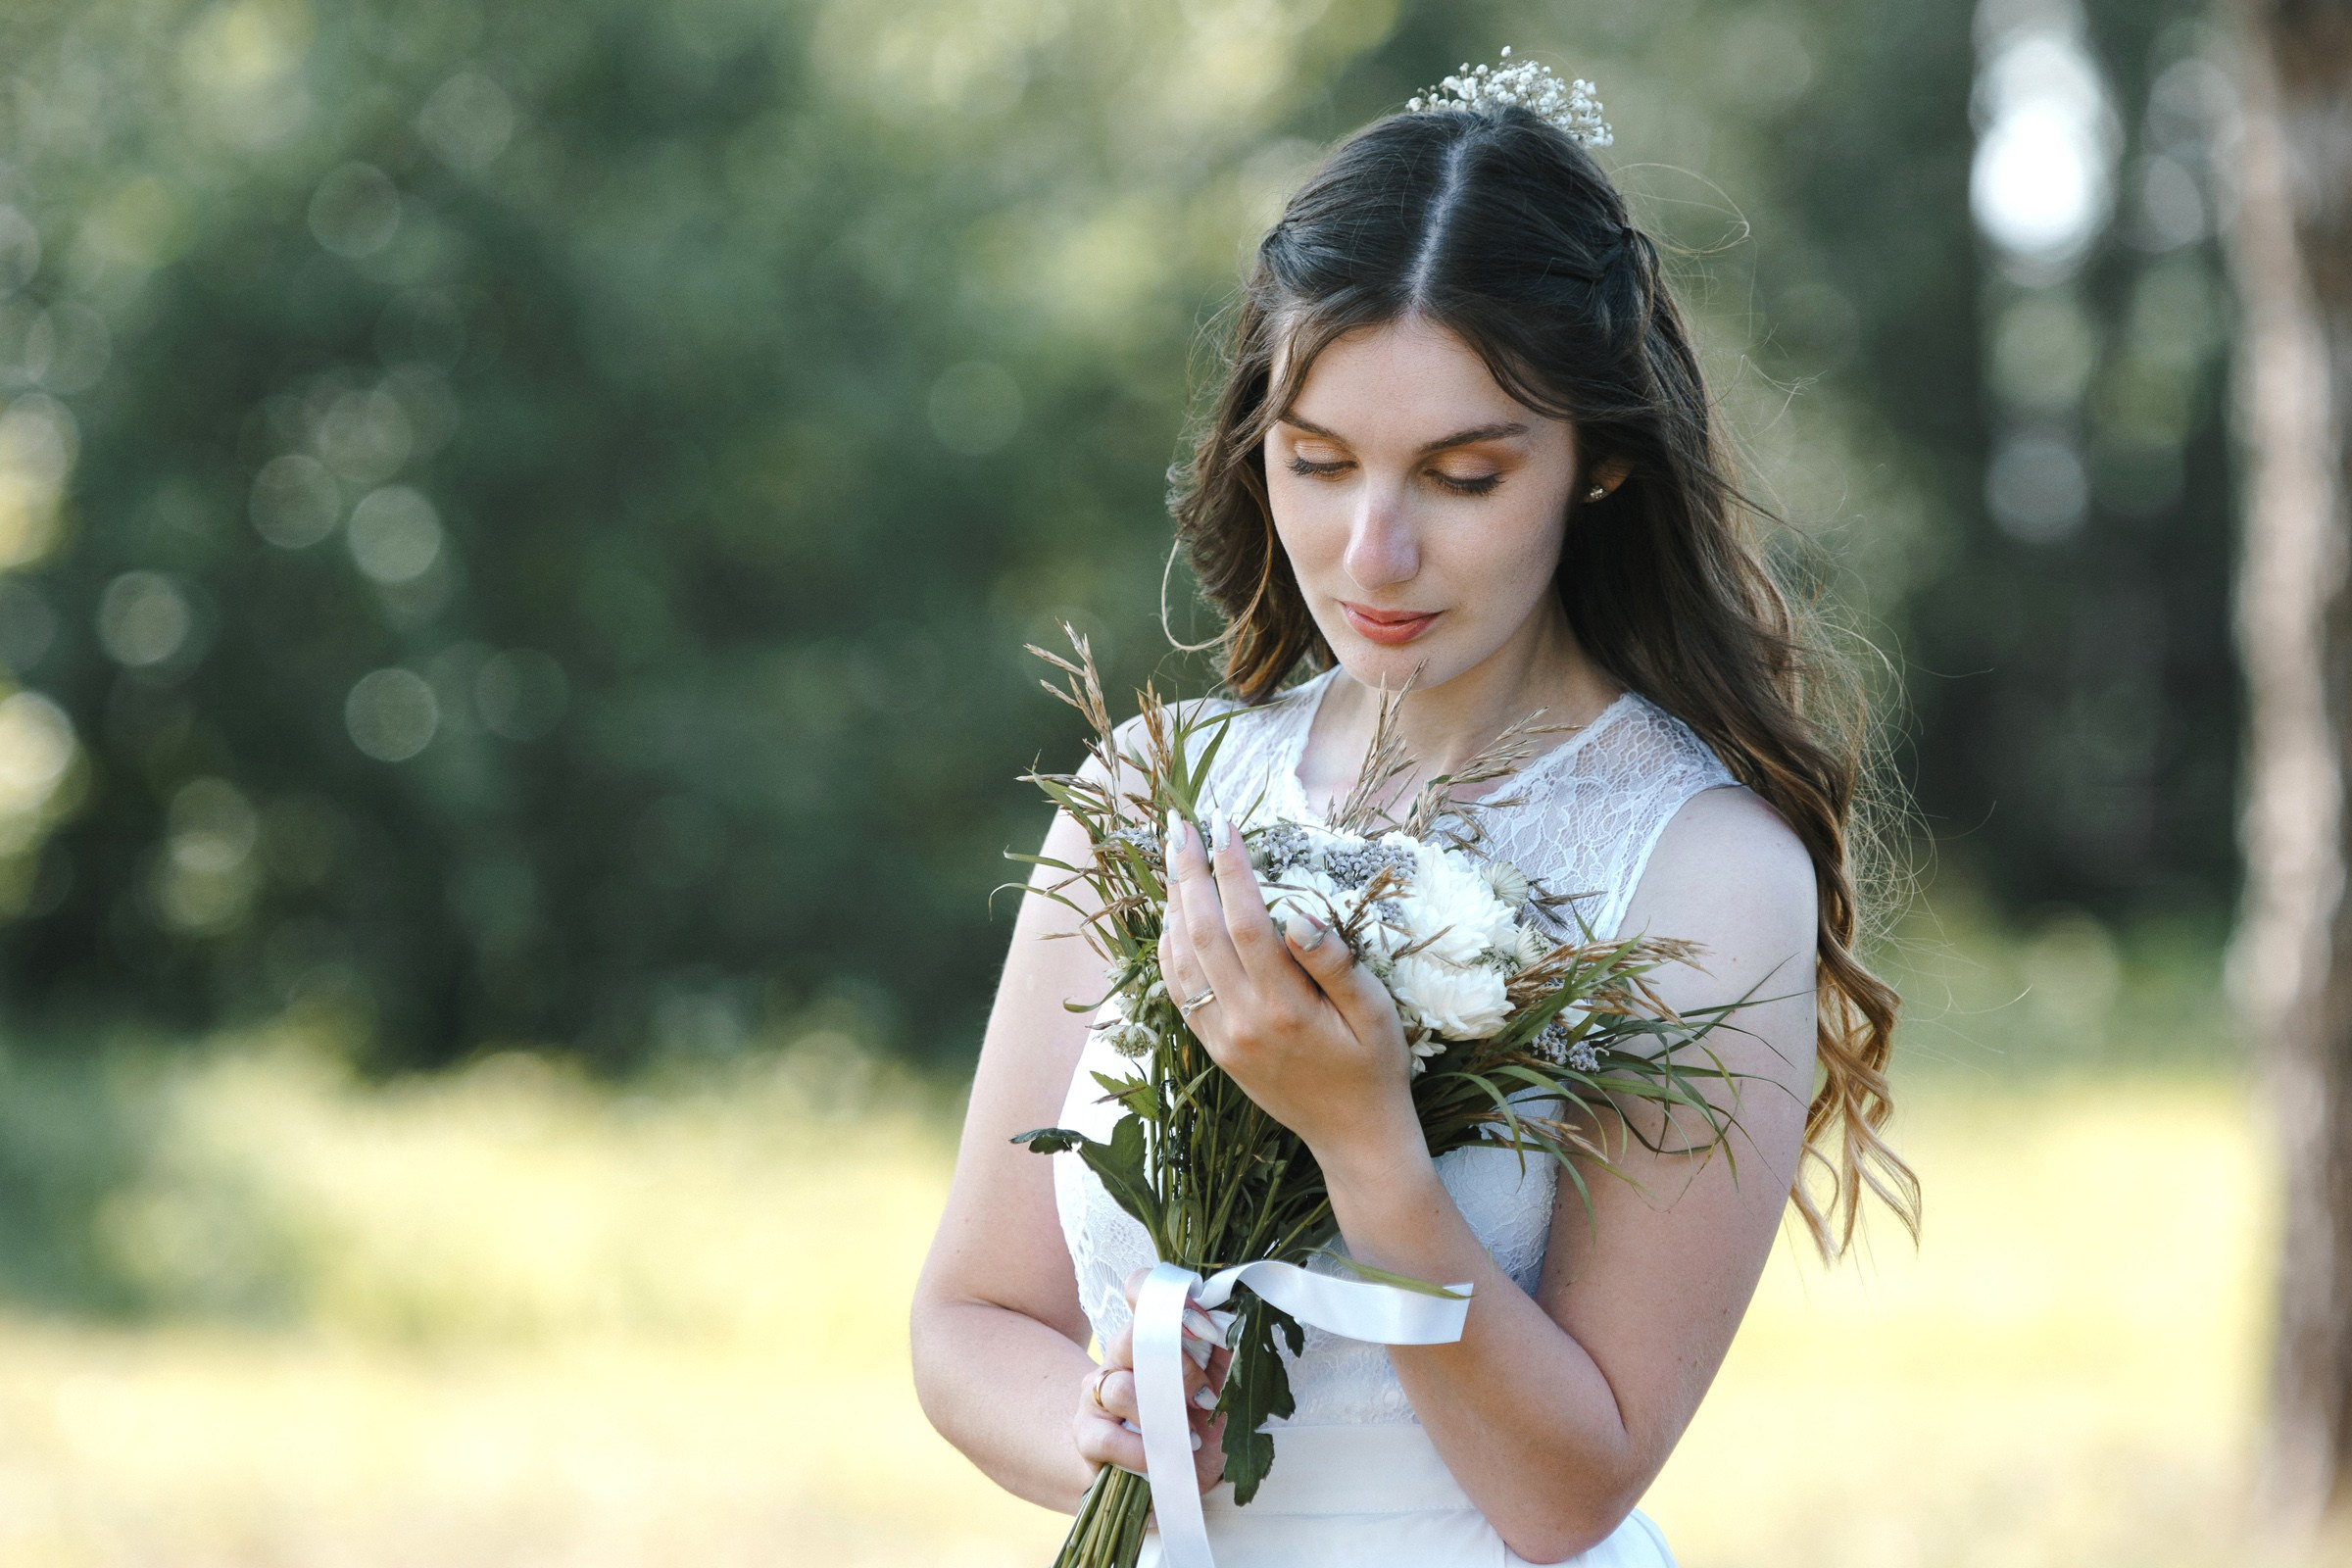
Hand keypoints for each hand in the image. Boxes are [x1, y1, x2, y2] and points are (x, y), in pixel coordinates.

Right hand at [1071, 1266, 1232, 1489]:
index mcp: (1148, 1335)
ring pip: (1121, 1387)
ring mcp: (1097, 1395)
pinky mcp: (1088, 1435)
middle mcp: (1118, 1358)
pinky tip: (1168, 1455)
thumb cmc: (1195, 1423)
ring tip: (1191, 1434)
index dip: (1167, 1297)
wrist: (1166, 1475)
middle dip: (1178, 1366)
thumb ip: (1225, 1354)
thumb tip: (1239, 1328)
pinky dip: (1143, 1449)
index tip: (1203, 1321)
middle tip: (1207, 1395)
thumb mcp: (1219, 1386)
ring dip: (1163, 1412)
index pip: (1139, 1290)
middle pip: (1132, 1337)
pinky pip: (1110, 1437)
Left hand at [1157, 808, 1421, 1165]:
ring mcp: (1222, 1038)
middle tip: (1180, 825)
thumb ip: (1335, 963)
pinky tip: (1173, 918)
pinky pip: (1178, 991)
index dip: (1231, 868)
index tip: (1223, 822)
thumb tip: (1297, 913)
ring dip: (1172, 905)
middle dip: (1188, 873)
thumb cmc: (1376, 1068)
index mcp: (1286, 1007)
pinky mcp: (1214, 1049)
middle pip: (1201, 932)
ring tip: (1173, 858)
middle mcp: (1243, 1022)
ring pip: (1181, 959)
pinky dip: (1168, 949)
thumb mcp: (1375, 1012)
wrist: (1354, 1137)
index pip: (1246, 921)